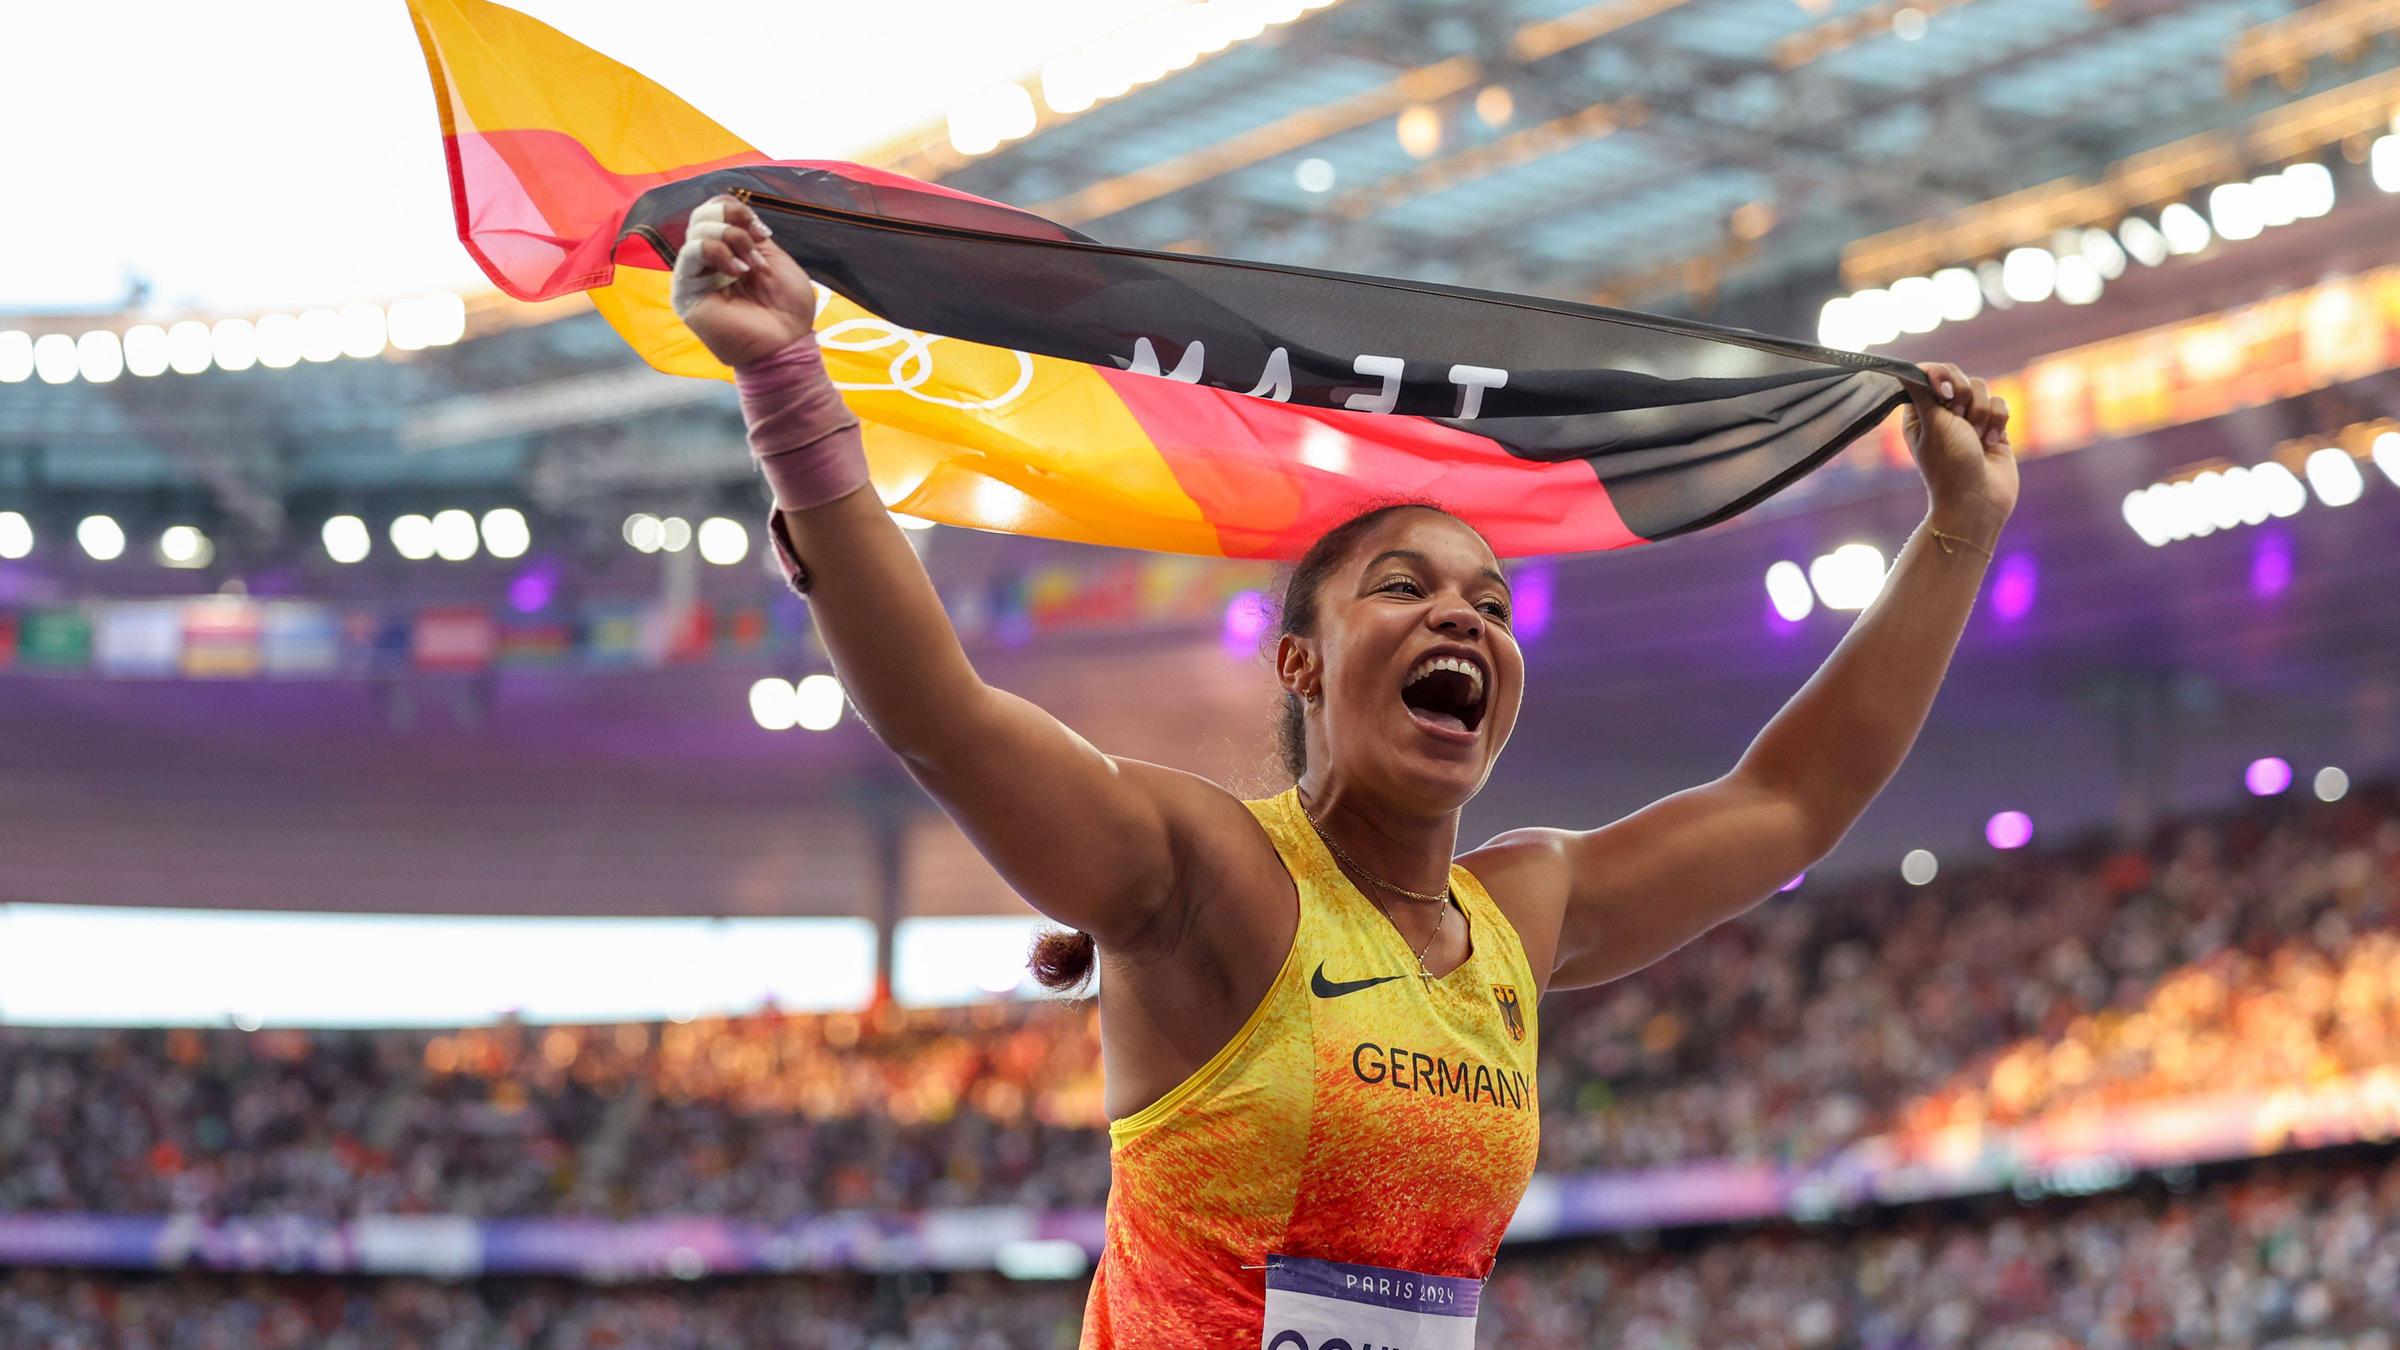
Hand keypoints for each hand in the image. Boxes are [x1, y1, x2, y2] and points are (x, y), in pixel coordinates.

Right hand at [671, 194, 818, 367]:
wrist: (788, 343)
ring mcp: (695, 275)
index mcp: (729, 251)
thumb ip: (750, 236)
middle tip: (758, 243)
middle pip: (702, 215)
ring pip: (697, 230)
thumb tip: (732, 218)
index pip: (716, 211)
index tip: (764, 233)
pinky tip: (738, 272)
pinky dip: (718, 252)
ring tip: (751, 268)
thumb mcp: (775, 260)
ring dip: (732, 239)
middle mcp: (708, 260)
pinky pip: (691, 252)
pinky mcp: (686, 290)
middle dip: (734, 222)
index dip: (737, 211)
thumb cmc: (787, 309)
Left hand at [1902, 361, 2016, 540]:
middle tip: (1959, 420)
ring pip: (1983, 389)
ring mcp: (1970, 420)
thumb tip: (1901, 368)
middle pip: (1960, 377)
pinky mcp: (1993, 427)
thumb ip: (1922, 391)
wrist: (1978, 500)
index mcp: (1920, 412)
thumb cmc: (1949, 464)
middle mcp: (1944, 413)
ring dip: (1981, 413)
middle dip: (1964, 396)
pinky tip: (1990, 443)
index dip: (1940, 377)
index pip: (1930, 373)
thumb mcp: (1931, 423)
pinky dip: (1998, 421)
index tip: (1943, 394)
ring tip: (1975, 438)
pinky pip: (2001, 404)